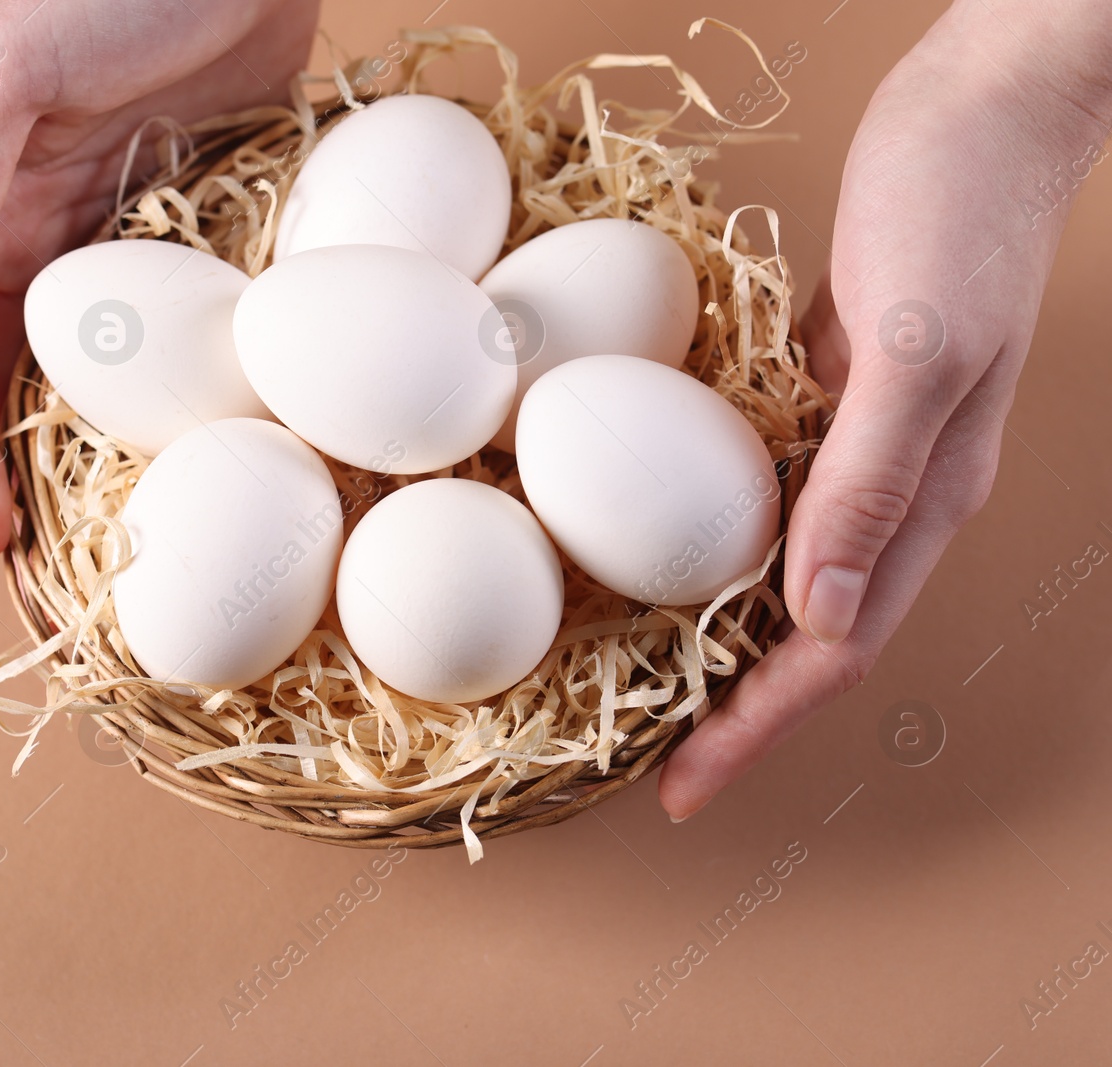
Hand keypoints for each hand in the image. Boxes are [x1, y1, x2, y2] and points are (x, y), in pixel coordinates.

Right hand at [0, 0, 319, 560]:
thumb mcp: (9, 67)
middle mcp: (40, 248)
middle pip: (9, 396)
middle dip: (16, 490)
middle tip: (55, 590)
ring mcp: (123, 257)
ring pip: (94, 390)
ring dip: (97, 471)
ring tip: (130, 554)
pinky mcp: (201, 249)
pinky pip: (180, 352)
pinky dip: (182, 414)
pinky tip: (213, 467)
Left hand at [659, 0, 1111, 818]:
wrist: (973, 115)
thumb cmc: (956, 212)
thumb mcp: (919, 350)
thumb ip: (871, 480)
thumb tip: (815, 611)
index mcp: (924, 500)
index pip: (833, 652)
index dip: (758, 729)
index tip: (684, 789)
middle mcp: (890, 492)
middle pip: (803, 636)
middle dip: (731, 711)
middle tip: (650, 768)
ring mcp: (857, 448)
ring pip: (779, 575)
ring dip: (717, 638)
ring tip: (642, 684)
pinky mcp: (821, 399)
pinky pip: (760, 498)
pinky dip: (710, 542)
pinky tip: (656, 552)